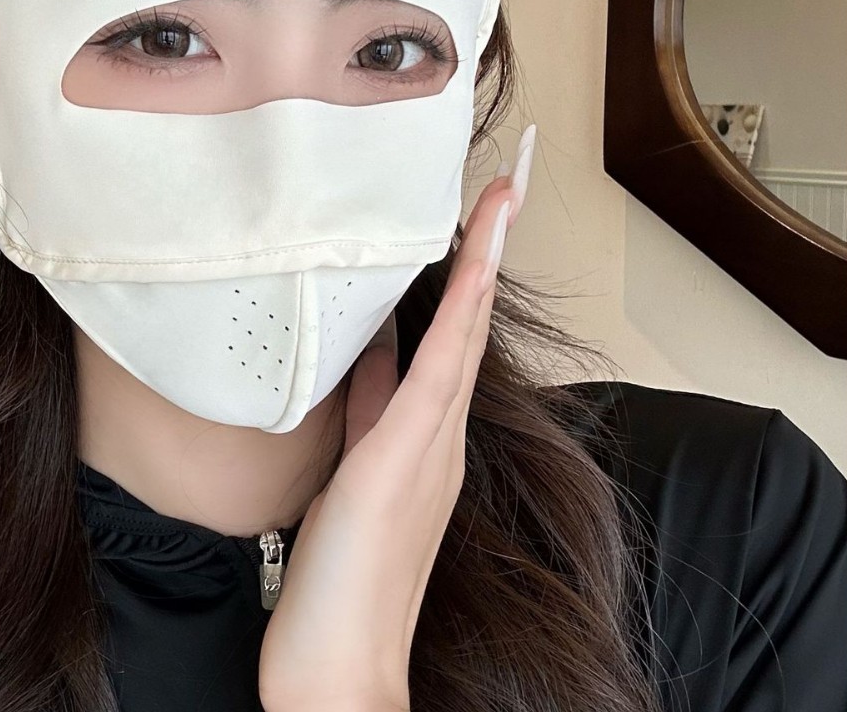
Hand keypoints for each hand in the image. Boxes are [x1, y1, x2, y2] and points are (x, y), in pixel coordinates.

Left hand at [258, 125, 535, 711]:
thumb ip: (367, 413)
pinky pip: (436, 370)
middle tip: (507, 182)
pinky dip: (457, 315)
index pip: (448, 333)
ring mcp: (428, 445)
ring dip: (481, 262)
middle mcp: (437, 433)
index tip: (473, 212)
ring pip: (463, 334)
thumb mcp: (352, 471)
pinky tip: (467, 269)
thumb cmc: (340, 576)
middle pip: (470, 321)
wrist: (339, 668)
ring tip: (500, 199)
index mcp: (420, 433)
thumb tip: (369, 353)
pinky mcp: (402, 459)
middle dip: (487, 247)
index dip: (463, 269)